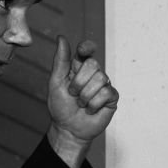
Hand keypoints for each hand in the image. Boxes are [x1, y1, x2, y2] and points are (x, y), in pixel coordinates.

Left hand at [46, 37, 118, 167]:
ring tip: (81, 104)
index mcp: (78, 68)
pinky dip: (94, 104)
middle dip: (78, 82)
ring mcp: (104, 85)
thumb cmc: (61, 107)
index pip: (86, 51)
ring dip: (85, 96)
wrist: (68, 129)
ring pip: (100, 79)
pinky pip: (106, 93)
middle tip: (73, 94)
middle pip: (93, 64)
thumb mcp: (56, 82)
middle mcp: (93, 74)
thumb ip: (60, 60)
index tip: (83, 50)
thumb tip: (61, 38)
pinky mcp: (112, 98)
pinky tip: (90, 110)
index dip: (86, 48)